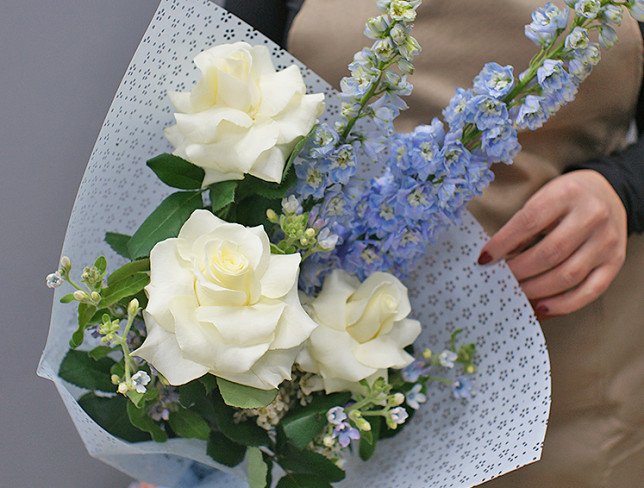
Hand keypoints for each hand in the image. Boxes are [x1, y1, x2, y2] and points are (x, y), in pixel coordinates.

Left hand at [477, 170, 626, 317]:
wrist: (608, 192)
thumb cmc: (565, 198)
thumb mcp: (542, 198)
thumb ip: (523, 224)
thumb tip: (497, 258)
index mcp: (567, 194)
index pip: (528, 222)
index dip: (503, 243)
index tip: (484, 259)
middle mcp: (592, 216)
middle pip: (550, 253)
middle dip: (519, 271)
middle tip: (499, 282)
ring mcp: (607, 241)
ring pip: (568, 275)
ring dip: (537, 291)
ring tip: (516, 296)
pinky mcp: (615, 261)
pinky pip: (590, 291)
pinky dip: (563, 305)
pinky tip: (542, 308)